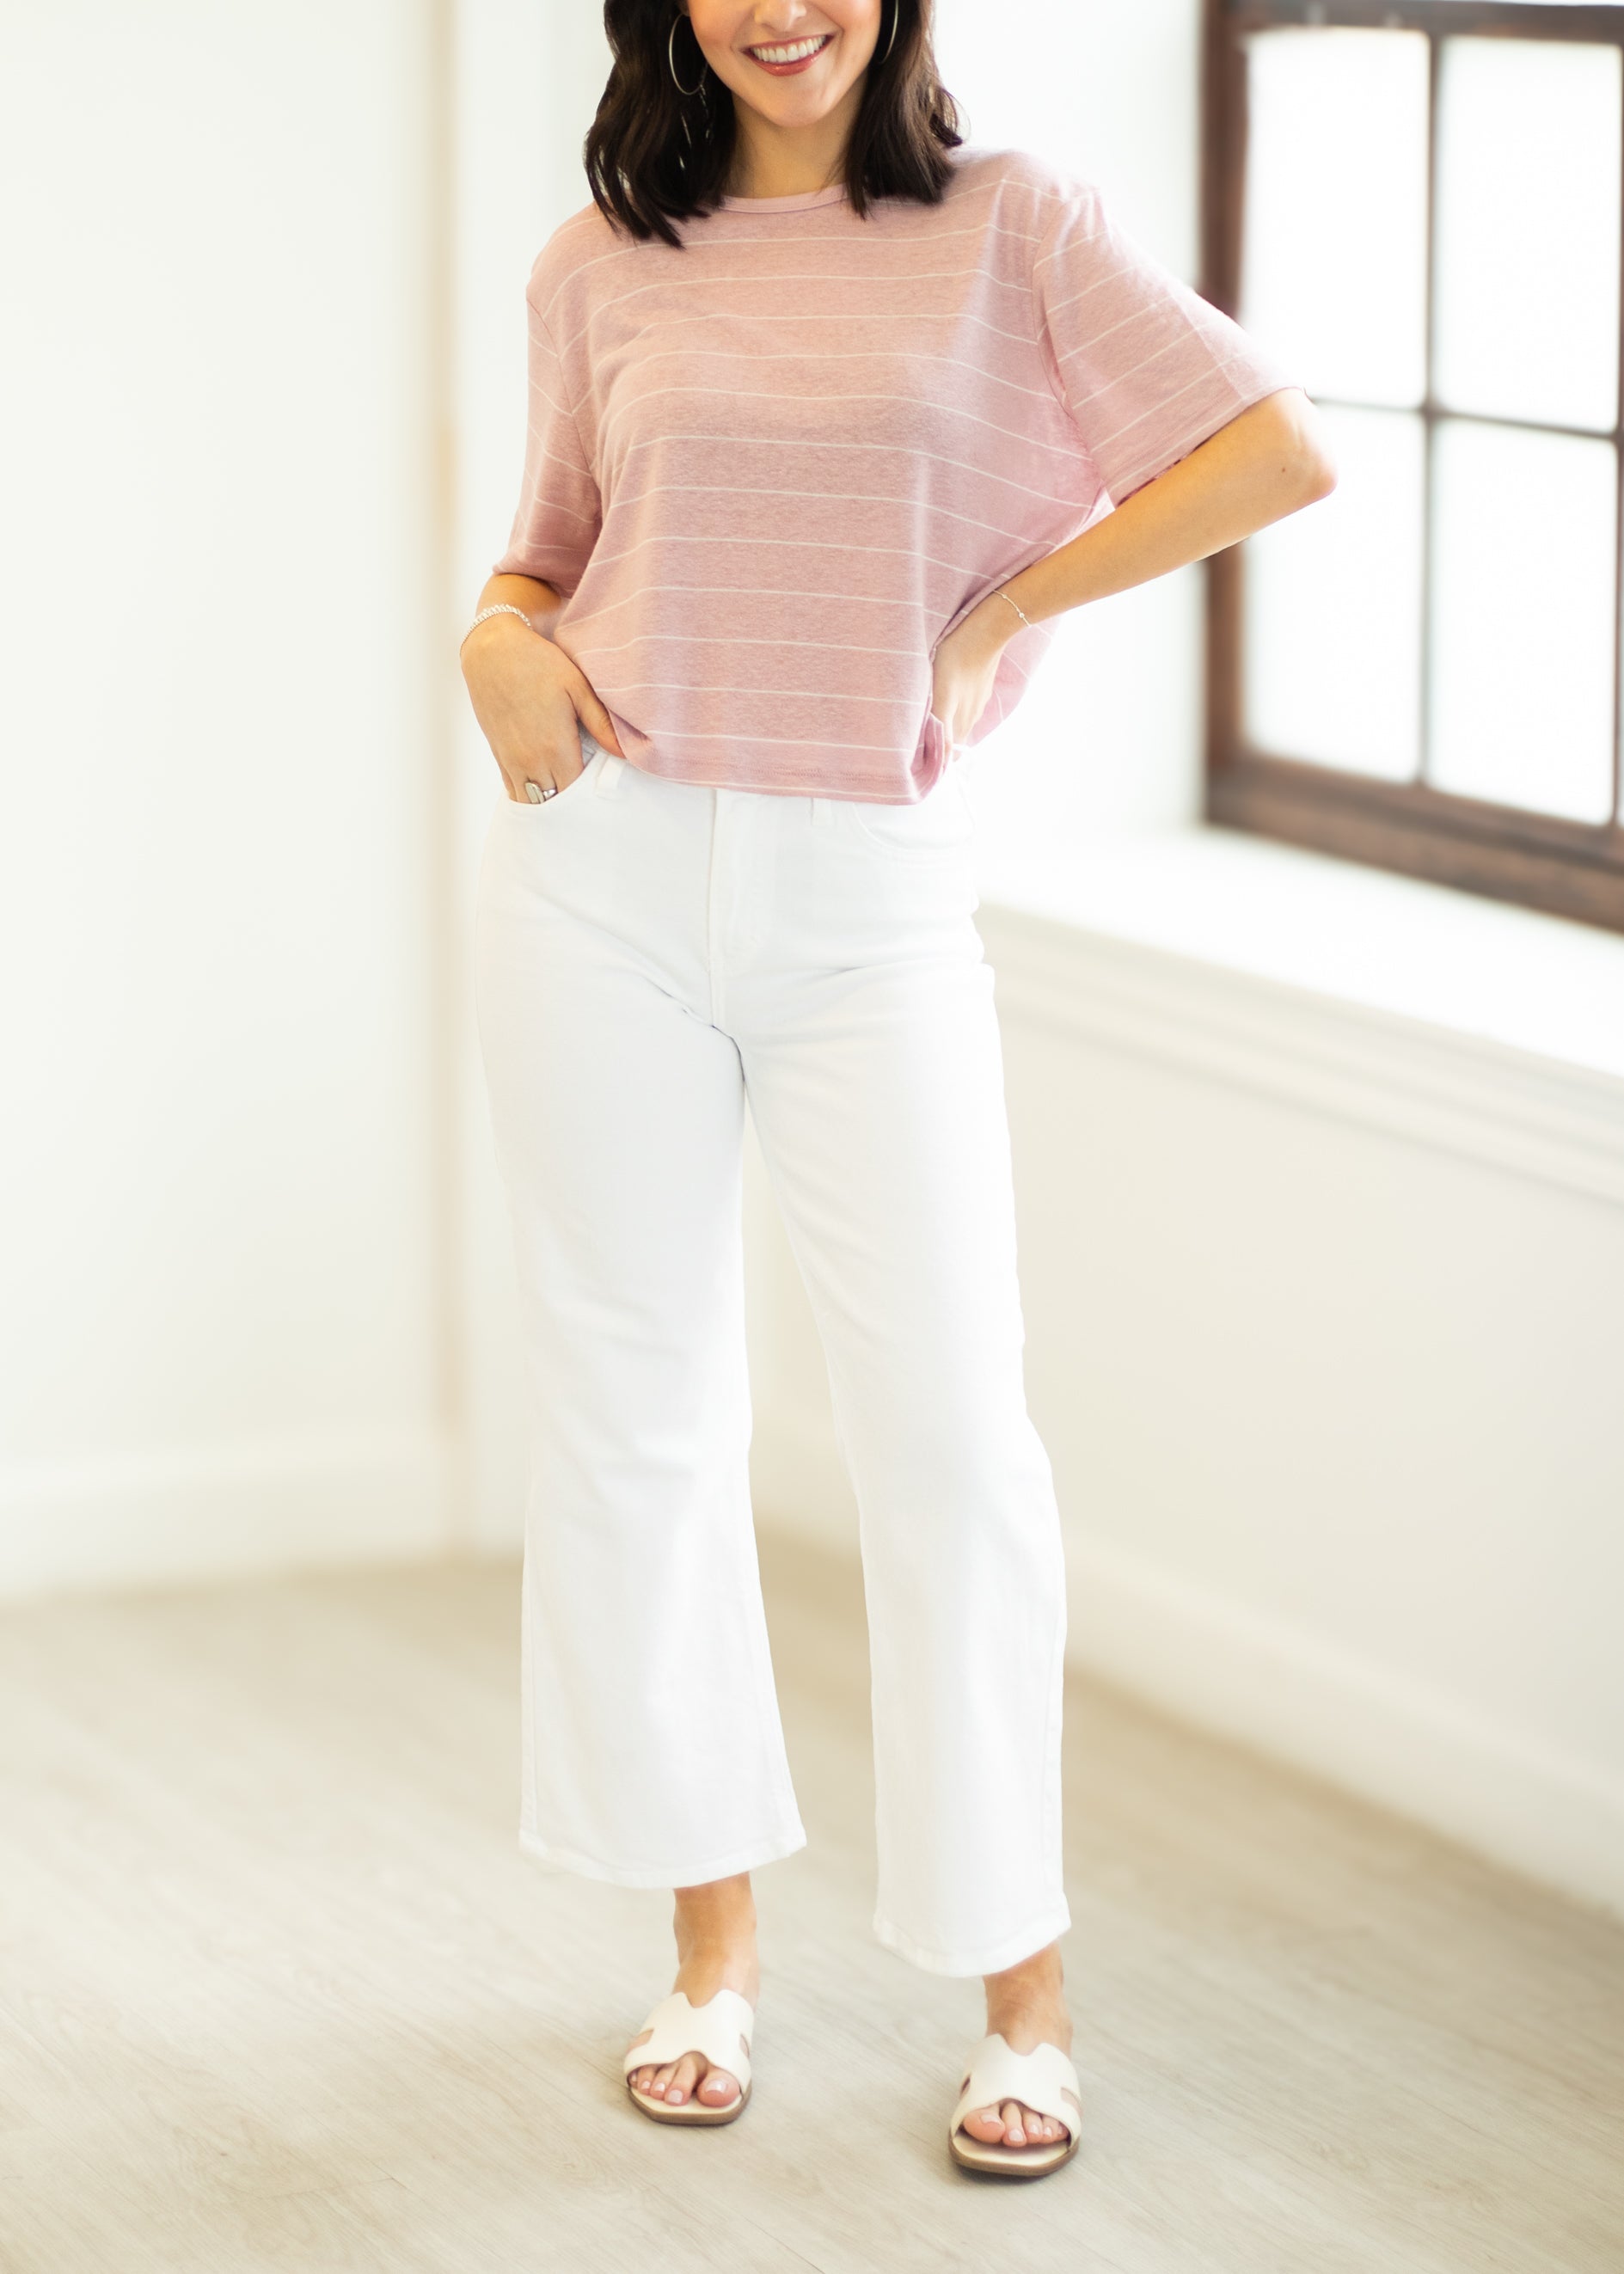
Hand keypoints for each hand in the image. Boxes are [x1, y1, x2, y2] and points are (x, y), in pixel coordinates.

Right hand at [460, 614, 623, 800]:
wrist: (492, 651)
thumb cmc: (539, 664)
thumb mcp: (578, 688)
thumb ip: (602, 725)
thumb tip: (625, 754)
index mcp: (555, 747)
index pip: (577, 794)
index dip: (590, 798)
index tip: (602, 791)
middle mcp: (531, 761)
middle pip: (555, 803)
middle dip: (571, 804)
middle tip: (589, 798)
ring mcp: (512, 761)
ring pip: (531, 802)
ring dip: (548, 803)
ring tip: (567, 798)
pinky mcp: (499, 755)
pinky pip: (514, 790)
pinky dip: (530, 793)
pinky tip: (544, 788)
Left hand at [928, 598, 1015, 755]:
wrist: (988, 629)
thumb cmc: (957, 659)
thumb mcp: (943, 696)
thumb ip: (941, 727)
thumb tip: (942, 761)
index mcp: (961, 723)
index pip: (949, 754)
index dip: (937, 761)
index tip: (921, 762)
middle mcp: (971, 716)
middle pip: (954, 740)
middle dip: (940, 747)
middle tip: (918, 745)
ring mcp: (977, 699)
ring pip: (960, 722)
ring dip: (946, 728)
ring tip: (928, 724)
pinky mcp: (980, 685)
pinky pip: (965, 705)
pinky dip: (954, 710)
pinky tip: (948, 700)